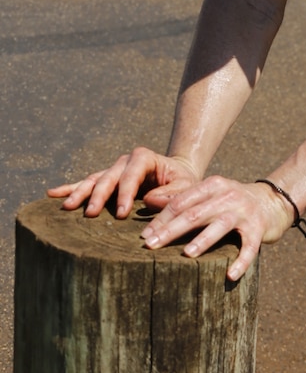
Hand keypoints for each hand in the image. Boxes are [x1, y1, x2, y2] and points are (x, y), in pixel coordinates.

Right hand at [47, 148, 199, 218]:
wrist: (178, 176)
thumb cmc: (184, 183)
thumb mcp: (186, 187)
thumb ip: (172, 193)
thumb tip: (151, 200)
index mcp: (145, 158)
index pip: (132, 174)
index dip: (125, 193)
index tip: (121, 213)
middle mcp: (125, 161)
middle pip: (108, 177)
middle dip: (98, 196)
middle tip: (89, 213)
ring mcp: (113, 169)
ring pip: (94, 180)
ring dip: (80, 193)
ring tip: (67, 206)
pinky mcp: (107, 180)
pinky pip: (87, 183)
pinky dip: (71, 188)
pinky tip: (53, 194)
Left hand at [138, 177, 292, 280]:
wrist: (272, 201)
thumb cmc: (232, 202)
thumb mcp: (210, 193)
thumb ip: (185, 197)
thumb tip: (149, 202)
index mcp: (212, 186)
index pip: (182, 202)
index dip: (162, 218)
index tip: (144, 235)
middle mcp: (228, 196)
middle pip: (195, 213)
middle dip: (171, 230)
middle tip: (151, 246)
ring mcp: (244, 212)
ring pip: (220, 226)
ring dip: (203, 241)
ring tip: (186, 254)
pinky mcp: (259, 228)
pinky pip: (249, 247)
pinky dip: (241, 261)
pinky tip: (231, 275)